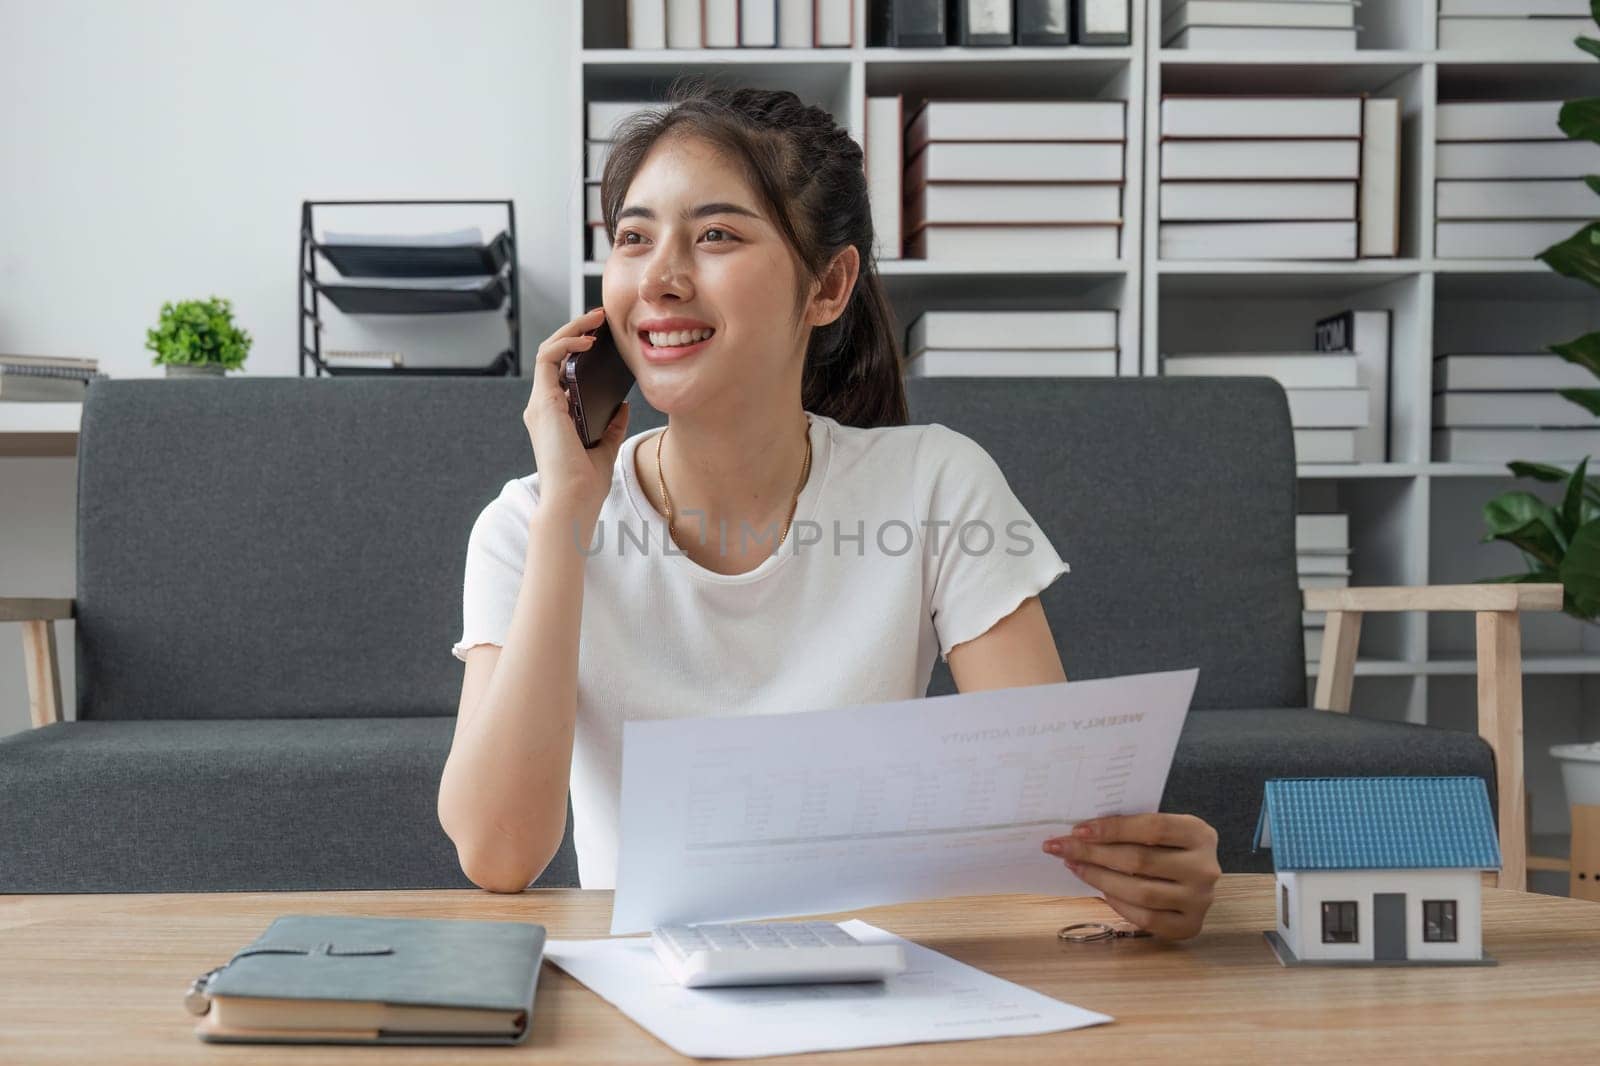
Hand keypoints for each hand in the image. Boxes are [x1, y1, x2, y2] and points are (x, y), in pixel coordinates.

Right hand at [524, 306, 630, 519]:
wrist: (574, 500)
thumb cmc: (586, 483)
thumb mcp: (606, 447)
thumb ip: (613, 425)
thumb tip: (624, 405)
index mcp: (556, 416)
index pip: (563, 371)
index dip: (579, 348)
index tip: (602, 336)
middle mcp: (543, 407)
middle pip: (554, 356)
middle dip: (575, 332)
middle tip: (600, 318)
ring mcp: (540, 404)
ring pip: (548, 351)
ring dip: (570, 331)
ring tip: (594, 319)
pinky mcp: (543, 403)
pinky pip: (547, 360)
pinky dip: (565, 344)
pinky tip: (587, 341)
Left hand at [1043, 813, 1220, 940]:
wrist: (1199, 879)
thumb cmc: (1170, 847)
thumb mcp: (1163, 829)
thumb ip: (1134, 827)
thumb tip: (1081, 831)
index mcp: (1200, 834)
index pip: (1152, 828)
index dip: (1112, 828)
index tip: (1077, 830)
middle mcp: (1205, 868)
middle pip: (1141, 860)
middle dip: (1094, 853)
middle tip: (1062, 847)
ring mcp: (1200, 901)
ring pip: (1140, 892)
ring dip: (1099, 879)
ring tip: (1075, 866)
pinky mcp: (1190, 926)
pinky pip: (1146, 918)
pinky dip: (1118, 904)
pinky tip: (1100, 891)